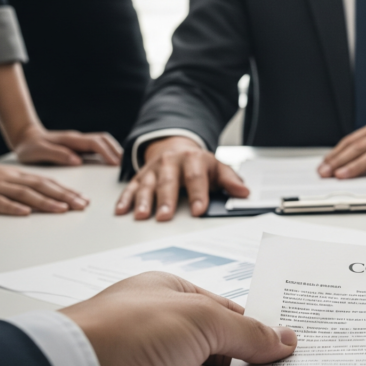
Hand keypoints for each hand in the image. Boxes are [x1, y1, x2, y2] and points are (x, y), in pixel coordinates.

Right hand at [0, 158, 88, 214]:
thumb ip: (19, 188)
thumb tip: (42, 200)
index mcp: (14, 176)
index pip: (45, 182)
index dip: (65, 190)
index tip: (83, 198)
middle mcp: (7, 179)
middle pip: (40, 186)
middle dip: (64, 196)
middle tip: (82, 205)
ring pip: (24, 194)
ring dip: (45, 202)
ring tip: (63, 209)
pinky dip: (12, 207)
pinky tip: (25, 213)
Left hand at [13, 125, 121, 166]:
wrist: (24, 138)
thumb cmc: (30, 147)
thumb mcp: (38, 152)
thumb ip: (57, 155)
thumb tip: (77, 161)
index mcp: (70, 140)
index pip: (95, 143)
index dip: (108, 153)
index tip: (116, 165)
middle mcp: (78, 139)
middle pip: (104, 140)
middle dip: (117, 151)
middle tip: (126, 165)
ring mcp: (79, 142)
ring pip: (103, 142)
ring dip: (114, 151)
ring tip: (123, 164)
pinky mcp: (79, 147)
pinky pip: (98, 148)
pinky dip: (108, 153)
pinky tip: (111, 163)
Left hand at [60, 272, 296, 365]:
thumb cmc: (126, 331)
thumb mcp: (202, 319)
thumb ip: (247, 332)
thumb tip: (283, 338)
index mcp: (171, 295)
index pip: (224, 310)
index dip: (254, 327)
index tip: (284, 343)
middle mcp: (162, 328)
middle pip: (218, 348)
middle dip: (247, 362)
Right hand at [115, 136, 248, 220]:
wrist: (176, 148)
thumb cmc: (199, 164)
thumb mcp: (218, 168)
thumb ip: (230, 180)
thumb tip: (244, 192)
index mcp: (193, 160)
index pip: (196, 178)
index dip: (198, 194)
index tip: (198, 210)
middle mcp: (171, 162)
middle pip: (168, 182)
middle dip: (166, 200)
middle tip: (165, 216)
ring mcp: (153, 170)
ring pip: (147, 185)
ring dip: (143, 201)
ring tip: (141, 216)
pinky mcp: (140, 177)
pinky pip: (130, 188)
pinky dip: (125, 199)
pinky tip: (121, 211)